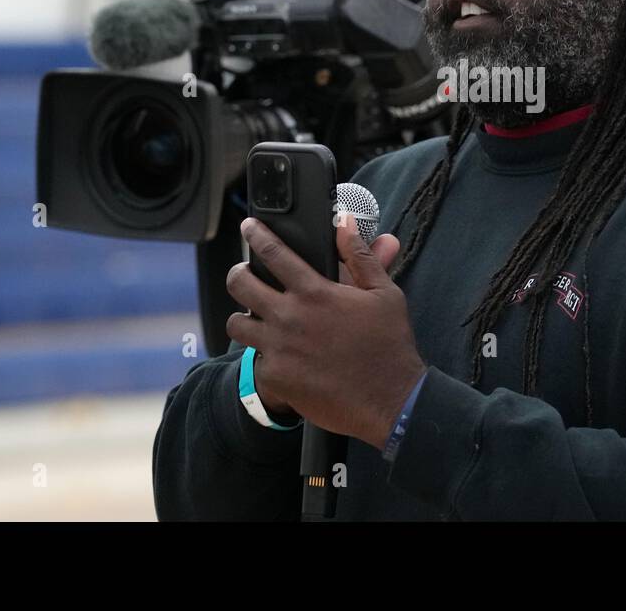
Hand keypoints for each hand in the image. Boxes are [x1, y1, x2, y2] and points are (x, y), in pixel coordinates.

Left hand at [241, 226, 402, 418]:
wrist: (390, 401)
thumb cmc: (389, 345)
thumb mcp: (384, 293)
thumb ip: (360, 256)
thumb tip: (345, 223)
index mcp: (315, 292)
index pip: (273, 253)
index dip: (256, 235)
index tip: (249, 227)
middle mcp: (290, 317)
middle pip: (240, 283)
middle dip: (238, 274)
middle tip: (244, 275)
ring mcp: (278, 348)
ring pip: (236, 324)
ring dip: (244, 317)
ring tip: (255, 318)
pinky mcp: (275, 377)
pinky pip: (255, 359)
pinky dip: (264, 354)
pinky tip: (280, 354)